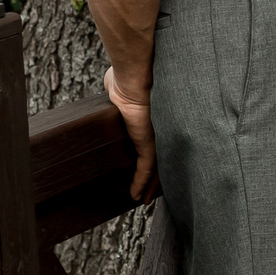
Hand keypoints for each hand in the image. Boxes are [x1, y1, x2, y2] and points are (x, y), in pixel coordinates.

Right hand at [103, 66, 159, 201]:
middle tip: (152, 193)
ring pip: (158, 169)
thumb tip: (112, 87)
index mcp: (154, 119)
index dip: (156, 159)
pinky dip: (140, 184)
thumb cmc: (126, 76)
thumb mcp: (119, 87)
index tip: (152, 171)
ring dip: (150, 187)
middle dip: (157, 179)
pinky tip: (136, 196)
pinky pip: (146, 170)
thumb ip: (118, 92)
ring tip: (144, 200)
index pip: (158, 144)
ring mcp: (157, 137)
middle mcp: (160, 131)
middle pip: (163, 160)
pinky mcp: (149, 144)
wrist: (133, 74)